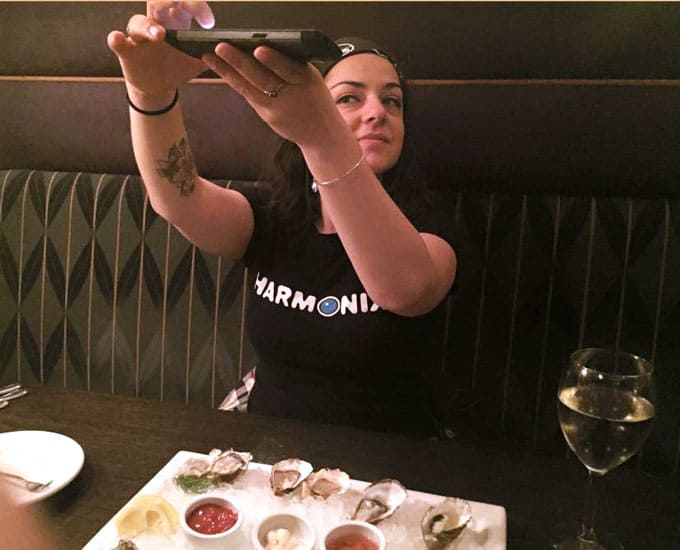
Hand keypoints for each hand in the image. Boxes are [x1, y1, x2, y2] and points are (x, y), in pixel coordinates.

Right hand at [107, 2, 214, 100]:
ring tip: (160, 35)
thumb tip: (234, 52)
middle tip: (184, 8)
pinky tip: (117, 38)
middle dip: (171, 1)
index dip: (195, 5)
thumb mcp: (197, 61)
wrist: (158, 86)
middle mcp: (156, 23)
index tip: (208, 22)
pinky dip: (116, 40)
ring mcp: (140, 37)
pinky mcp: (128, 52)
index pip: (182, 2)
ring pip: (138, 22)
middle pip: (158, 1)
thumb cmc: (177, 66)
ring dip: (149, 27)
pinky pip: (118, 42)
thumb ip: (213, 55)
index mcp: (174, 21)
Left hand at [203, 44, 348, 147]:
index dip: (273, 61)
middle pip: (262, 78)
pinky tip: (220, 69)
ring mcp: (276, 110)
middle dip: (239, 62)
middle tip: (221, 47)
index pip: (288, 69)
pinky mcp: (266, 116)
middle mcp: (290, 97)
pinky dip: (234, 81)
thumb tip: (259, 48)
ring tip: (210, 57)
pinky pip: (248, 96)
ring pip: (249, 88)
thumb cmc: (315, 98)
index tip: (259, 49)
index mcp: (306, 81)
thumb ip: (290, 66)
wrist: (320, 133)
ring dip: (227, 71)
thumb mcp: (312, 79)